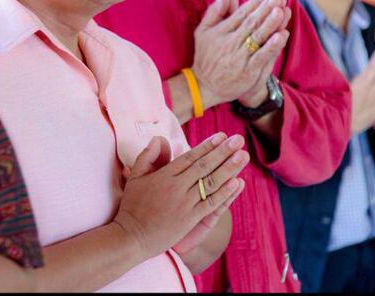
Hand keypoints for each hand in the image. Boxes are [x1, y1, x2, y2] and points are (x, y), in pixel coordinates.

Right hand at [113, 133, 247, 261]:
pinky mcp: (190, 219)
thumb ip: (147, 156)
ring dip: (229, 168)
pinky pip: (211, 203)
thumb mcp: (135, 177)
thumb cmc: (132, 206)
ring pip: (211, 182)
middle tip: (238, 139)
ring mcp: (185, 203)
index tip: (222, 136)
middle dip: (223, 151)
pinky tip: (237, 182)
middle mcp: (177, 187)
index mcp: (164, 175)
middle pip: (205, 166)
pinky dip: (225, 193)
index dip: (208, 146)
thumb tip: (158, 139)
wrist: (132, 237)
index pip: (191, 157)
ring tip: (243, 156)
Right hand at [192, 0, 290, 109]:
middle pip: (251, 23)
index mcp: (221, 31)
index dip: (254, 3)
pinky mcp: (247, 72)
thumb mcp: (203, 30)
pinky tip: (282, 36)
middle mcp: (230, 43)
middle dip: (265, 9)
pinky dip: (272, 46)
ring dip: (270, 24)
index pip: (240, 14)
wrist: (204, 86)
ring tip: (281, 10)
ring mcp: (239, 57)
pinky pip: (261, 57)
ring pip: (257, 38)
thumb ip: (216, 10)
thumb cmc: (206, 55)